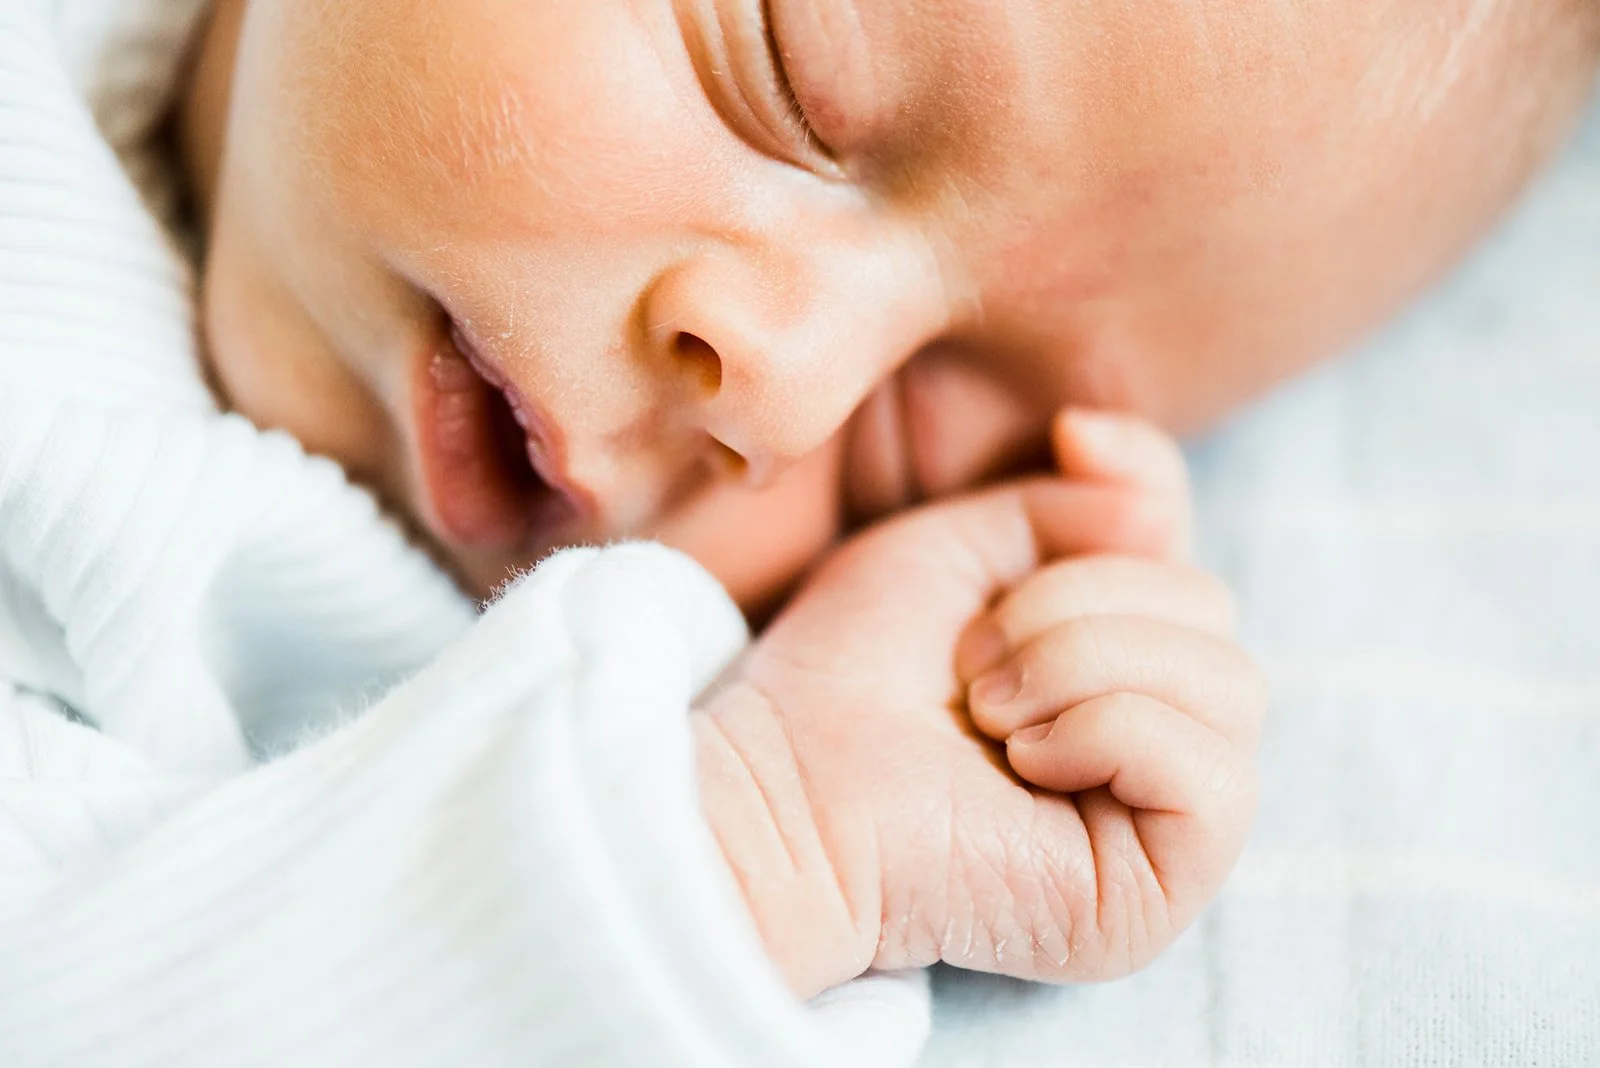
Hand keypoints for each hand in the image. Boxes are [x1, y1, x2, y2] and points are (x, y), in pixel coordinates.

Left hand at [694, 410, 1264, 996]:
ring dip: (1082, 665)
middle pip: (1208, 608)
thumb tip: (1160, 512)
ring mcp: (1164, 815)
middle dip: (1074, 604)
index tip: (1073, 437)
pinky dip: (1111, 735)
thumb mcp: (955, 549)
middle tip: (970, 661)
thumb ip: (1065, 509)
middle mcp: (1154, 731)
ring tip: (988, 711)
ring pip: (1228, 683)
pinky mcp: (1164, 888)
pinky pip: (1216, 776)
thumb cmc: (850, 672)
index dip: (1149, 479)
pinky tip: (1025, 764)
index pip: (1188, 546)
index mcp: (1108, 653)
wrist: (788, 784)